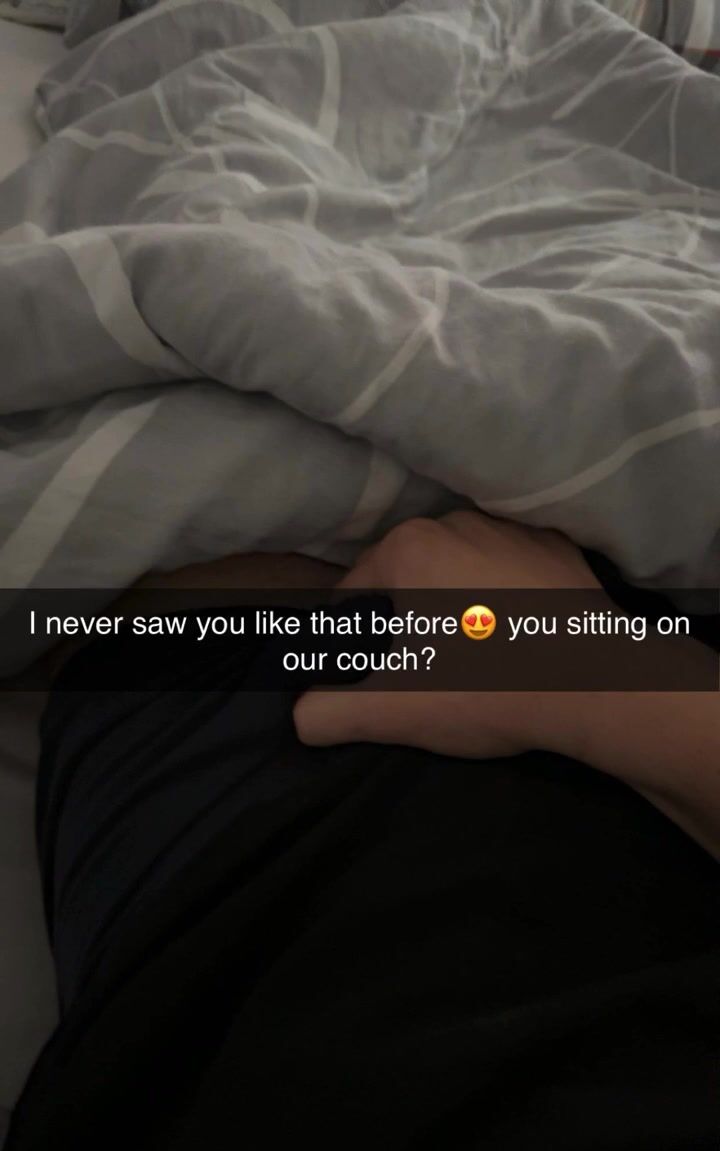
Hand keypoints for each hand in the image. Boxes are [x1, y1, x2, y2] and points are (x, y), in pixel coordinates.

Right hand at [294, 512, 600, 759]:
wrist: (597, 687)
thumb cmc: (487, 689)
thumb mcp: (396, 710)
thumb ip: (331, 712)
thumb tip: (299, 717)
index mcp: (407, 547)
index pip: (353, 594)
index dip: (352, 640)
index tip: (371, 675)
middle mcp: (455, 521)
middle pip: (405, 577)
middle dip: (404, 620)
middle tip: (424, 672)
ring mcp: (511, 528)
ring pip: (456, 568)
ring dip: (451, 602)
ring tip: (472, 655)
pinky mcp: (557, 546)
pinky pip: (507, 567)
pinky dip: (500, 592)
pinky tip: (514, 634)